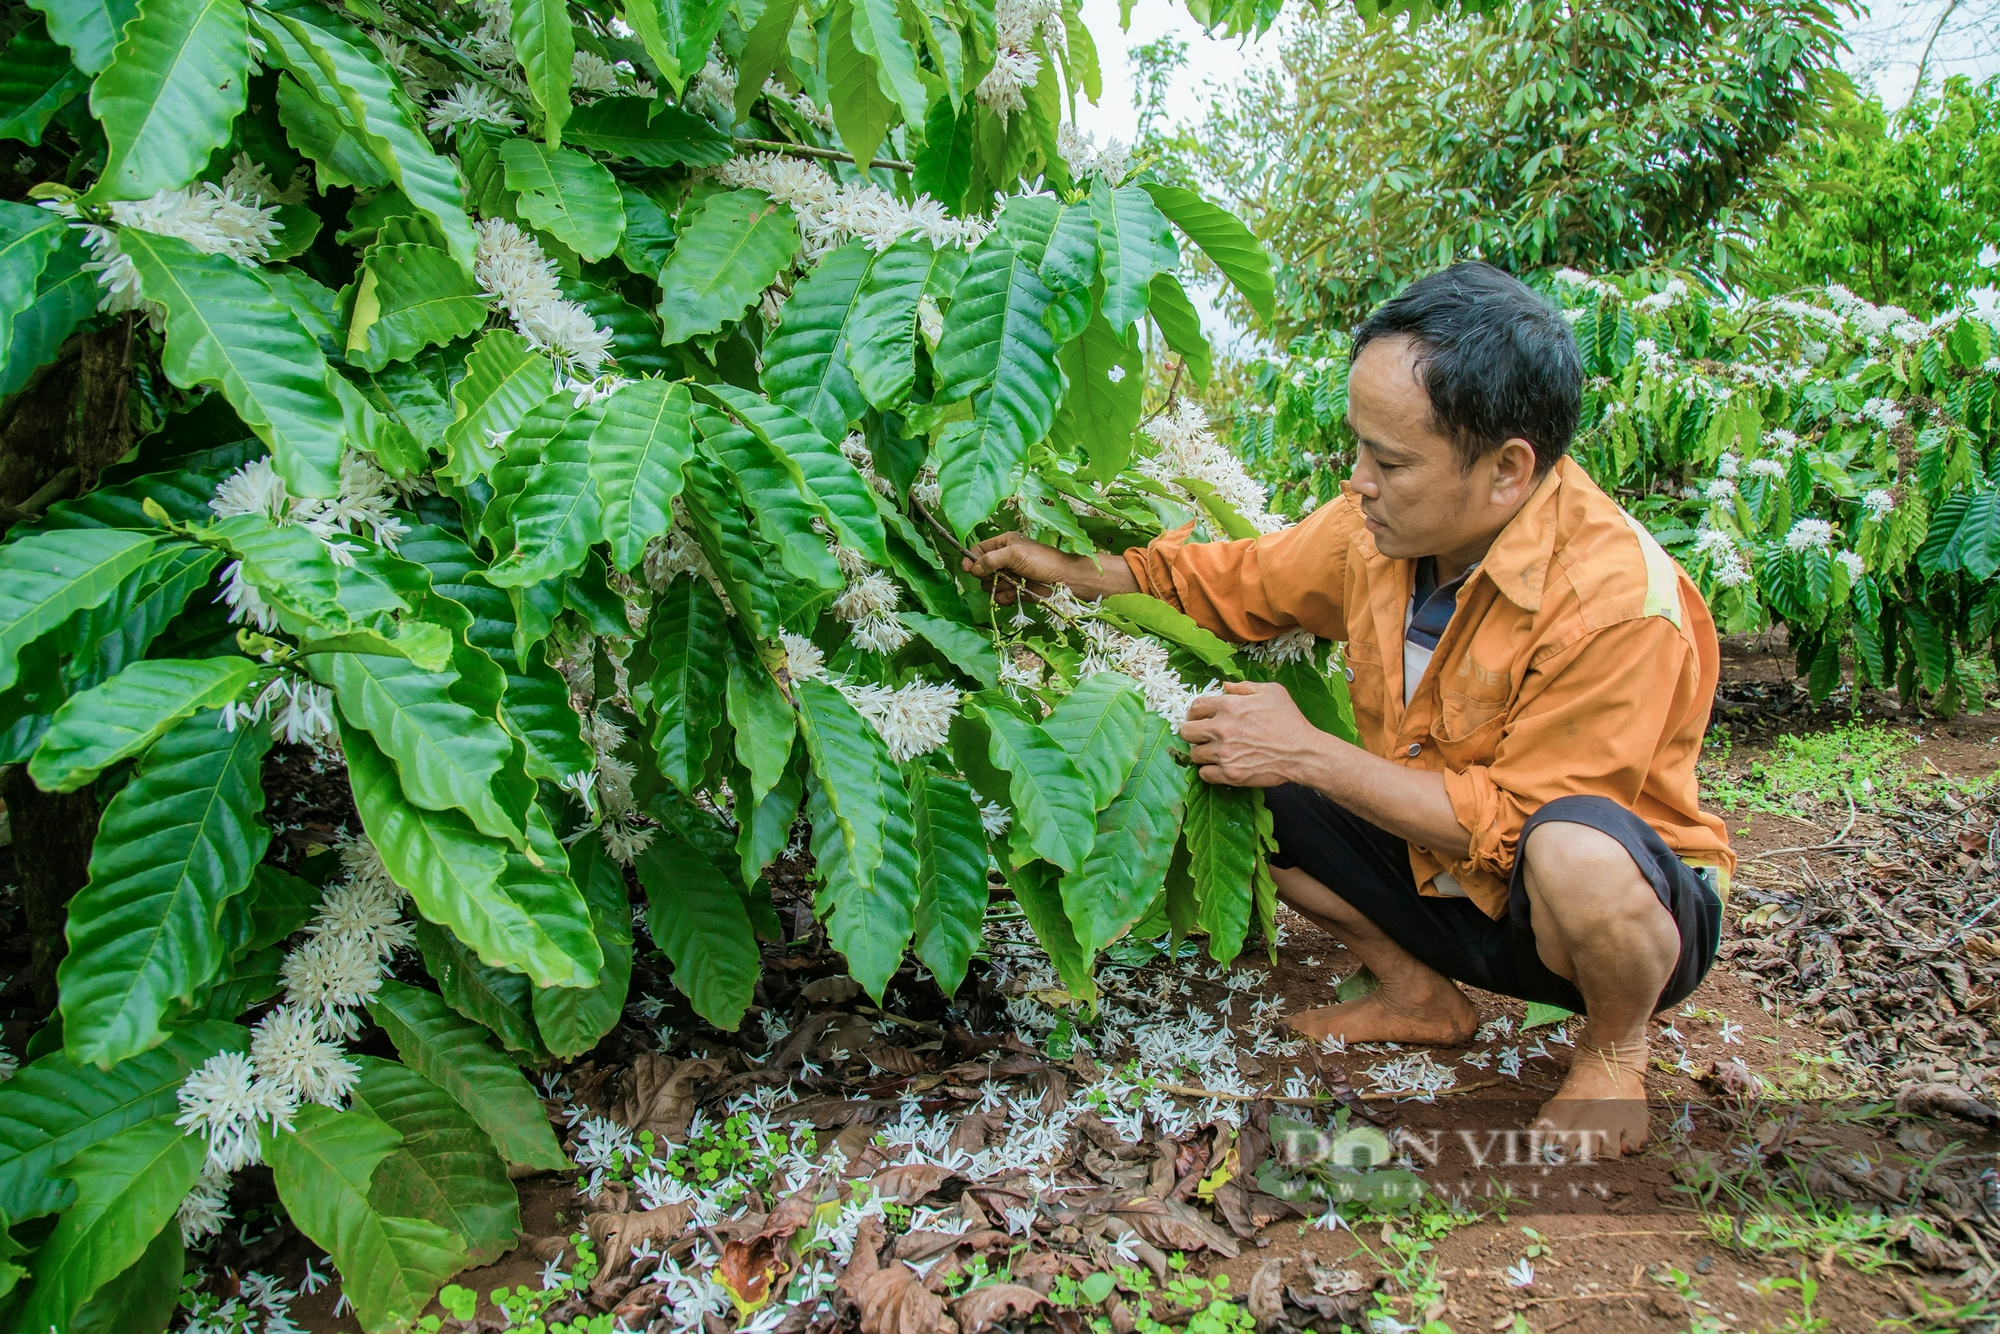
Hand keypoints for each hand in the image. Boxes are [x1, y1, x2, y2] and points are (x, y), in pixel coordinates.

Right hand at [960, 532, 1138, 603]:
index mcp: (1004, 544)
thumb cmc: (1042, 561)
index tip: (967, 569)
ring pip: (989, 586)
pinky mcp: (1014, 591)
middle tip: (1002, 575)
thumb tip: (973, 568)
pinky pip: (999, 597)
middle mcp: (1004, 559)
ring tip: (1014, 584)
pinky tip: (1015, 594)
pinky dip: (1005, 597)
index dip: (971, 559)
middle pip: (981, 570)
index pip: (979, 550)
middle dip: (988, 576)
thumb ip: (991, 558)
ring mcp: (1009, 576)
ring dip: (999, 587)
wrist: (1064, 580)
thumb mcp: (1015, 554)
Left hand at [1180, 680, 1324, 786]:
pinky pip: (1204, 774)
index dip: (1195, 712)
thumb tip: (1225, 687)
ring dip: (1202, 752)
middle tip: (1203, 735)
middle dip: (1193, 732)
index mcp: (1230, 706)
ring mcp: (1224, 753)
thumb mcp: (1272, 692)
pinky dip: (1209, 771)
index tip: (1200, 718)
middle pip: (1187, 731)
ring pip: (1194, 754)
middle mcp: (1222, 729)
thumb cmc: (1290, 721)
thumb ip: (1244, 687)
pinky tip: (1220, 765)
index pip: (1195, 707)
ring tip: (1214, 751)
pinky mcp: (1230, 774)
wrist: (1303, 753)